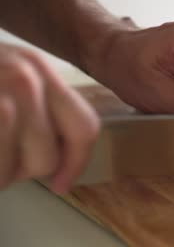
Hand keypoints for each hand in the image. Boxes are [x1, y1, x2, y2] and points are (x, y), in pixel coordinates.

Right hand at [0, 42, 98, 193]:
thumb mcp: (6, 81)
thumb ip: (39, 110)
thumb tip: (61, 160)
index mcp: (40, 71)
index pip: (84, 126)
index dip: (75, 162)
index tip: (61, 183)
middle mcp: (28, 77)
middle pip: (51, 154)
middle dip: (24, 167)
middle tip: (1, 154)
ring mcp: (8, 89)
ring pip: (30, 164)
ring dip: (4, 171)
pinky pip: (3, 168)